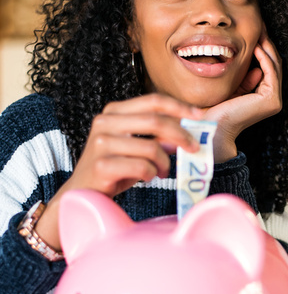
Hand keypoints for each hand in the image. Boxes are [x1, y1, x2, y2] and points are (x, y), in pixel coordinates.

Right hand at [35, 93, 201, 249]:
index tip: (199, 116)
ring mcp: (101, 143)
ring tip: (163, 172)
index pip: (153, 101)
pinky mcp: (102, 165)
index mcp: (113, 111)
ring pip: (151, 148)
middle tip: (194, 148)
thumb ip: (156, 137)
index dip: (179, 107)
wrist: (82, 192)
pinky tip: (147, 178)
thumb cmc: (113, 168)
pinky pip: (142, 167)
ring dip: (165, 163)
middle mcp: (104, 122)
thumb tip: (187, 133)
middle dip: (182, 135)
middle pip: (156, 121)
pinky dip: (151, 174)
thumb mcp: (135, 147)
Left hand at [203, 27, 281, 161]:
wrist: (213, 126)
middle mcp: (273, 99)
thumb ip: (244, 78)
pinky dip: (265, 57)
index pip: (267, 68)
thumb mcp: (233, 88)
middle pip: (273, 65)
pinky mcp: (271, 99)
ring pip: (274, 66)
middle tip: (260, 27)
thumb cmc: (217, 110)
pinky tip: (256, 46)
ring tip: (260, 32)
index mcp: (264, 98)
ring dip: (267, 47)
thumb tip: (254, 64)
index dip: (263, 50)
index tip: (255, 34)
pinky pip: (271, 71)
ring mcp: (274, 100)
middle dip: (267, 45)